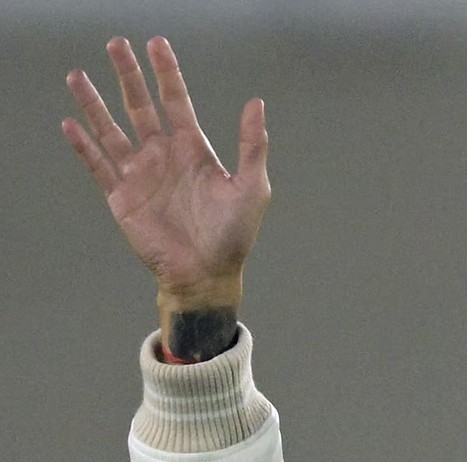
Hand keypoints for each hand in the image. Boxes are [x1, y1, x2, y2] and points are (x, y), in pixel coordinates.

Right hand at [63, 37, 269, 324]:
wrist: (207, 273)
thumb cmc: (234, 234)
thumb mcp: (251, 186)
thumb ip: (251, 145)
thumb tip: (257, 102)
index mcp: (193, 149)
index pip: (176, 100)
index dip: (166, 72)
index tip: (156, 43)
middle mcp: (163, 156)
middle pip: (140, 106)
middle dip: (127, 75)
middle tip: (115, 43)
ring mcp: (141, 175)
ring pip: (112, 130)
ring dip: (95, 104)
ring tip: (77, 76)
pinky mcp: (122, 197)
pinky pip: (98, 166)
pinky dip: (84, 146)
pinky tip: (70, 124)